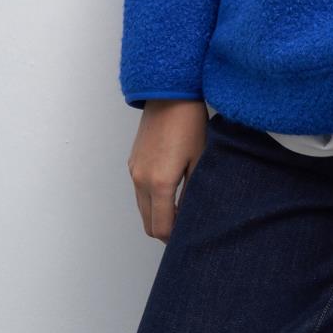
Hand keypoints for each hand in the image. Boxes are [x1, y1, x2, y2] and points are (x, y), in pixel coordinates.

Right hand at [127, 99, 208, 241]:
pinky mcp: (132, 161)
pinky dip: (151, 199)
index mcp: (160, 183)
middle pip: (148, 223)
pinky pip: (139, 190)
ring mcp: (134, 171)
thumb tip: (192, 214)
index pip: (161, 228)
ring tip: (179, 210)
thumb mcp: (200, 158)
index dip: (174, 238)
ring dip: (157, 214)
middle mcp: (141, 180)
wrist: (169, 94)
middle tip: (184, 229)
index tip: (188, 237)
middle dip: (164, 231)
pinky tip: (169, 191)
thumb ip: (194, 191)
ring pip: (142, 208)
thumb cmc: (189, 123)